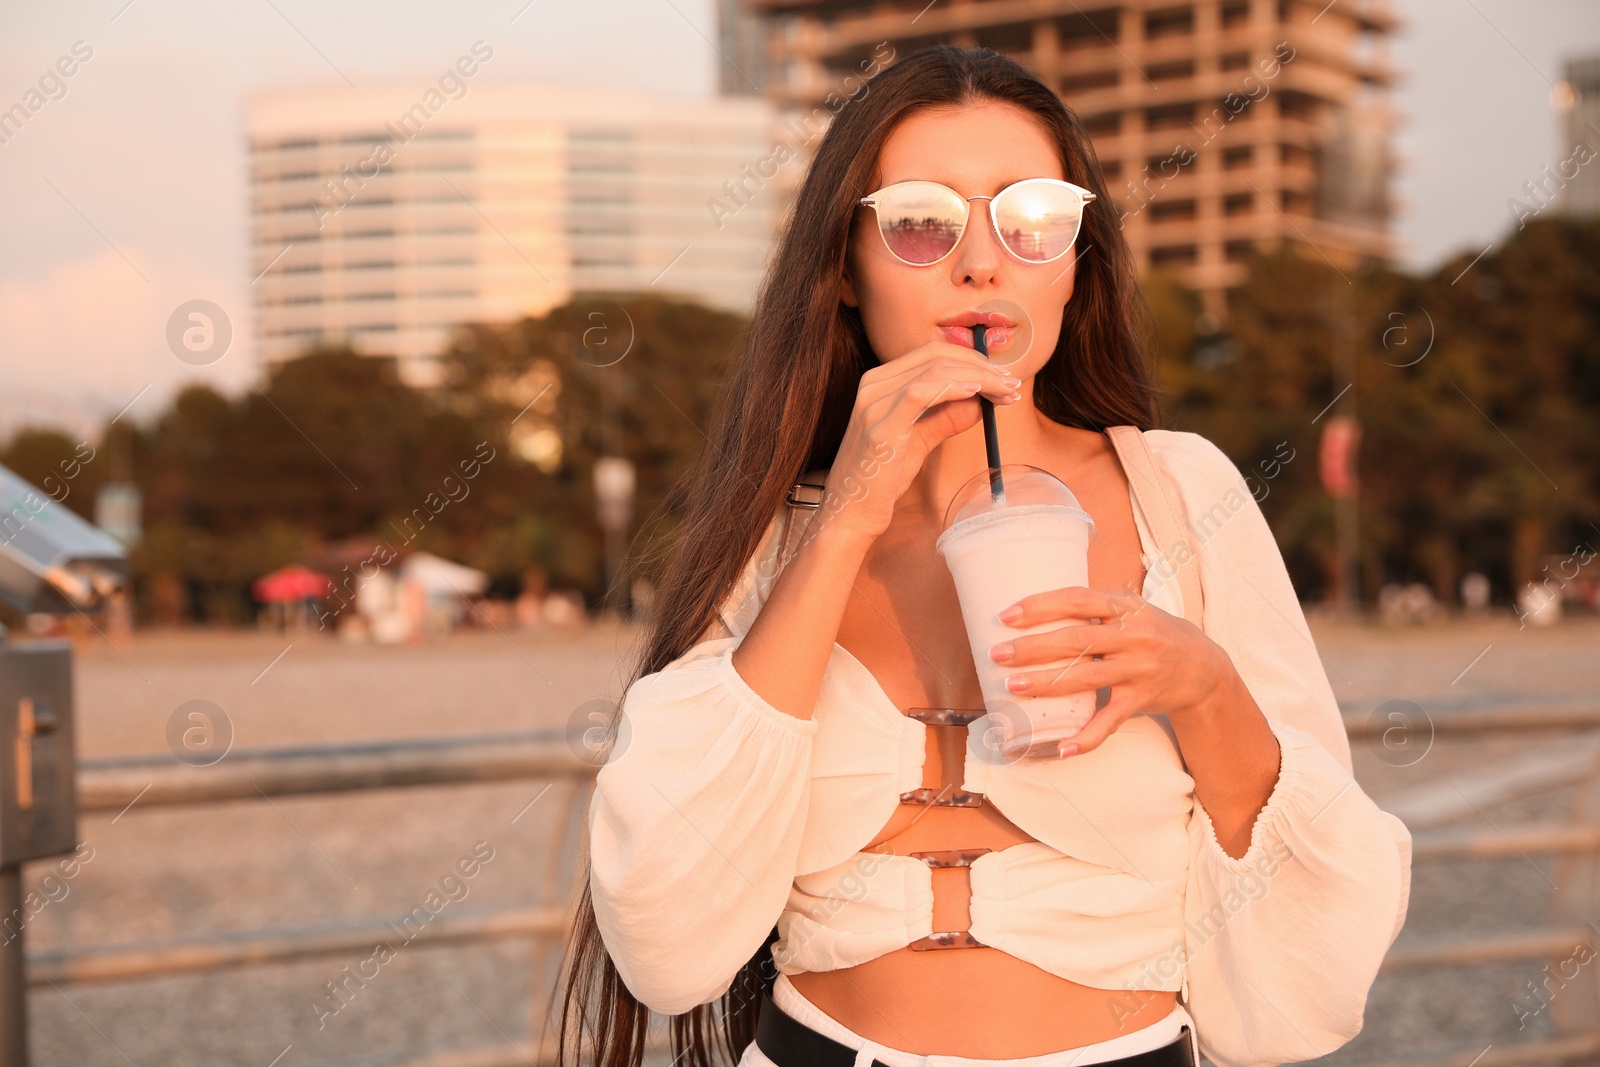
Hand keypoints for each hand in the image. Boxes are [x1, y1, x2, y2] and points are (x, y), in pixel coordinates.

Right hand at [818, 340, 1022, 541]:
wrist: (850, 514)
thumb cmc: (881, 479)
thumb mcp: (920, 440)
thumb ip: (946, 417)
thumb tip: (981, 402)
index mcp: (879, 382)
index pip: (931, 353)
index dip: (972, 360)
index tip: (1002, 378)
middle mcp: (873, 385)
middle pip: (936, 355)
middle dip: (981, 366)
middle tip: (1011, 384)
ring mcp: (874, 404)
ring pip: (933, 370)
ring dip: (977, 377)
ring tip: (1004, 391)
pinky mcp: (880, 428)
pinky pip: (920, 393)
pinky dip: (952, 387)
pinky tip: (976, 393)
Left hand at [985, 586, 1229, 756]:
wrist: (1206, 669)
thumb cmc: (1156, 634)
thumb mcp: (1134, 610)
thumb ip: (1096, 608)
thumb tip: (1037, 605)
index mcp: (1126, 607)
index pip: (1078, 599)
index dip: (1040, 605)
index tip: (1006, 615)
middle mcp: (1134, 636)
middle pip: (1075, 640)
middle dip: (1031, 647)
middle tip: (997, 653)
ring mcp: (1139, 670)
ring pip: (1085, 678)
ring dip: (1045, 683)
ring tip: (1012, 684)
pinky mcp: (1142, 700)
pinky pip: (1110, 721)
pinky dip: (1086, 737)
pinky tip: (1061, 747)